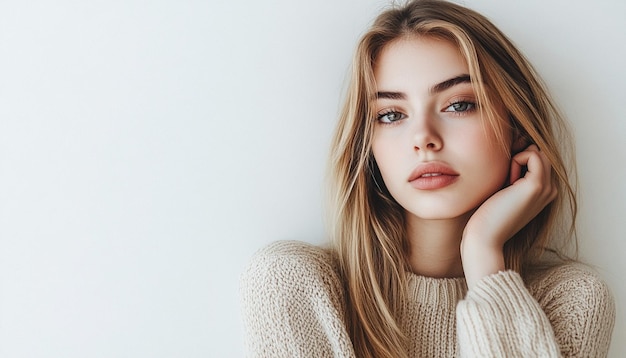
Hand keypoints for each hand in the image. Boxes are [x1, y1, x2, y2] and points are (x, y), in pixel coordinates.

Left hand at [461, 145, 556, 287]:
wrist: (485, 237)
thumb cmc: (487, 214)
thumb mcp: (502, 188)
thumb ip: (512, 171)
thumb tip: (515, 144)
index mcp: (543, 191)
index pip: (538, 158)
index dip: (519, 159)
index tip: (504, 179)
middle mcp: (550, 190)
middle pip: (539, 152)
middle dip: (519, 157)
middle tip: (504, 179)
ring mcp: (547, 188)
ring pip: (538, 151)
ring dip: (518, 158)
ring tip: (506, 181)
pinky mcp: (537, 186)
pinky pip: (533, 154)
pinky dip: (517, 159)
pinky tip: (508, 180)